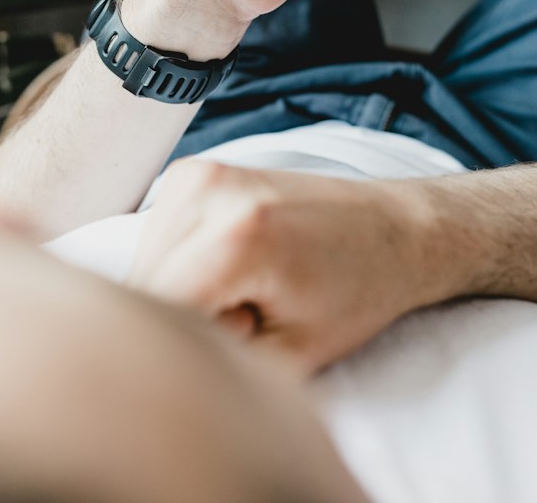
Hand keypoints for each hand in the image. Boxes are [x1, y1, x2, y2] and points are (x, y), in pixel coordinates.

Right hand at [130, 159, 441, 372]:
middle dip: (182, 316)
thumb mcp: (289, 357)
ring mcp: (197, 173)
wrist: (392, 229)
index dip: (193, 344)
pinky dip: (179, 264)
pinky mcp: (193, 171)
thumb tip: (152, 357)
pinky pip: (157, 239)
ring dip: (177, 290)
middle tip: (251, 311)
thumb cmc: (356, 293)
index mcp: (236, 237)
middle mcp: (208, 190)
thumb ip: (212, 363)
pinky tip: (229, 264)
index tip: (246, 335)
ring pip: (144, 263)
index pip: (158, 317)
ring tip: (243, 286)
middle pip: (144, 287)